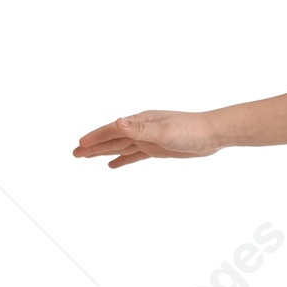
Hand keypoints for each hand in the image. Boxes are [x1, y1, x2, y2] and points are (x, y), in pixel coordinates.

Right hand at [73, 110, 219, 167]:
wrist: (212, 135)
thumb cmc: (190, 130)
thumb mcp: (163, 130)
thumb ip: (139, 128)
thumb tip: (117, 122)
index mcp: (139, 122)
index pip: (111, 130)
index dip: (95, 138)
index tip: (79, 145)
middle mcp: (141, 129)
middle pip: (111, 138)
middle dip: (93, 146)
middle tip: (74, 153)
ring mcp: (148, 139)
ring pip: (120, 146)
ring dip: (103, 152)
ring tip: (85, 157)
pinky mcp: (157, 149)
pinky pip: (133, 155)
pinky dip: (121, 159)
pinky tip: (112, 165)